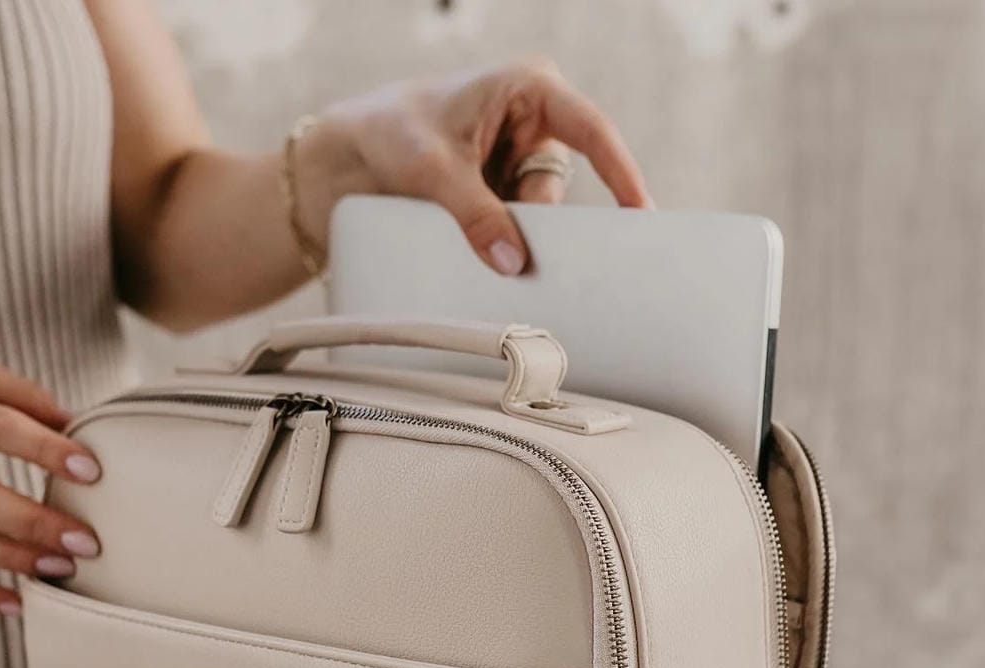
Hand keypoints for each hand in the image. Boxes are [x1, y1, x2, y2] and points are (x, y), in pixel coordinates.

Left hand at [295, 57, 651, 274]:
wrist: (344, 158)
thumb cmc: (387, 133)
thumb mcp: (433, 172)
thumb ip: (476, 216)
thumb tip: (515, 262)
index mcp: (528, 88)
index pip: (592, 131)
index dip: (621, 175)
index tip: (639, 215)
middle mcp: (532, 120)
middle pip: (559, 185)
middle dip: (539, 221)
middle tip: (522, 252)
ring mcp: (517, 159)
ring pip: (537, 214)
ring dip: (511, 234)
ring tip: (467, 235)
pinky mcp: (500, 193)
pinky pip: (517, 227)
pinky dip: (501, 243)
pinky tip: (477, 247)